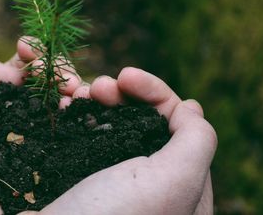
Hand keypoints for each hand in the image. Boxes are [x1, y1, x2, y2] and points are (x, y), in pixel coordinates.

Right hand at [21, 68, 216, 214]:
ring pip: (111, 123)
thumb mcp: (172, 183)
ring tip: (79, 93)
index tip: (126, 76)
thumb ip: (196, 141)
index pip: (177, 123)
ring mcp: (111, 178)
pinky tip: (65, 104)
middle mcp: (146, 181)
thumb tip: (189, 109)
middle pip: (142, 120)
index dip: (153, 93)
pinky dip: (77, 113)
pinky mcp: (80, 175)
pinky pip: (84, 134)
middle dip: (121, 93)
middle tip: (98, 86)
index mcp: (180, 185)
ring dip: (97, 99)